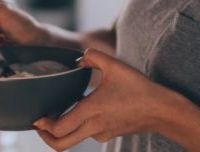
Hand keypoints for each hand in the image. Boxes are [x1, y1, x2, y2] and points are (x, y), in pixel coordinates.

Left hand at [32, 49, 177, 150]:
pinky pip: (88, 133)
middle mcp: (94, 126)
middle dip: (46, 137)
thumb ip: (93, 56)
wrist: (163, 110)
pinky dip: (80, 125)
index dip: (43, 126)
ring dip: (63, 130)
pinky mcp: (110, 134)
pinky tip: (83, 109)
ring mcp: (102, 133)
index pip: (58, 128)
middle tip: (39, 125)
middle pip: (61, 144)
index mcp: (91, 111)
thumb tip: (79, 57)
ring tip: (59, 112)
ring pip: (74, 139)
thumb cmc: (140, 89)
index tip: (37, 117)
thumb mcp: (115, 66)